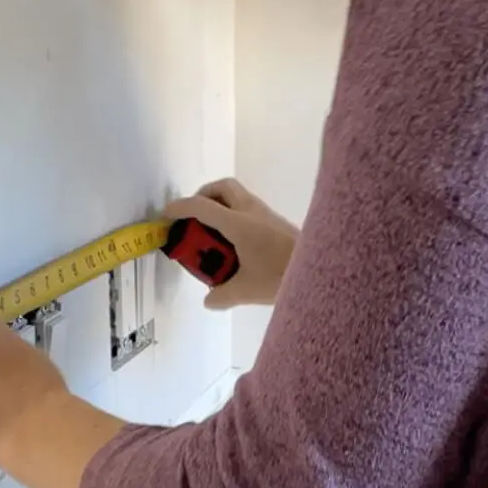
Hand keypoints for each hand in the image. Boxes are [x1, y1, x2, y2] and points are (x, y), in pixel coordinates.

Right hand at [165, 179, 297, 309]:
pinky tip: (236, 246)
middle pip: (222, 187)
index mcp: (238, 223)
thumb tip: (209, 300)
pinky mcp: (277, 222)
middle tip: (194, 220)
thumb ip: (223, 296)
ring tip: (214, 238)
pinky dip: (236, 218)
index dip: (180, 208)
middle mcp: (251, 211)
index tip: (167, 215)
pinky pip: (249, 210)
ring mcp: (267, 214)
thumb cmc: (282, 276)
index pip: (202, 206)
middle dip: (203, 197)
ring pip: (237, 197)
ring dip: (221, 208)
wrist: (321, 268)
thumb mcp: (247, 291)